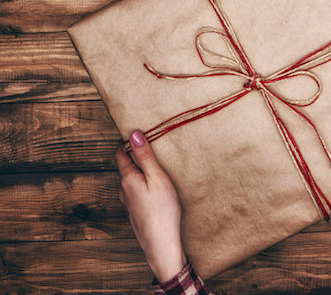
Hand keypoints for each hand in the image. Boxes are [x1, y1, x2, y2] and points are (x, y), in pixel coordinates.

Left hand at [115, 131, 186, 282]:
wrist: (161, 246)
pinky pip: (135, 191)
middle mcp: (123, 190)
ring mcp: (128, 203)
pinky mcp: (135, 212)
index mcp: (127, 179)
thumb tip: (134, 135)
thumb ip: (145, 157)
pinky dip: (143, 183)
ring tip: (156, 165)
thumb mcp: (158, 178)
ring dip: (139, 170)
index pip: (120, 153)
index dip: (126, 141)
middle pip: (125, 166)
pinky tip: (156, 188)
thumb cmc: (162, 212)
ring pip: (130, 179)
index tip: (138, 131)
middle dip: (135, 154)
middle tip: (151, 145)